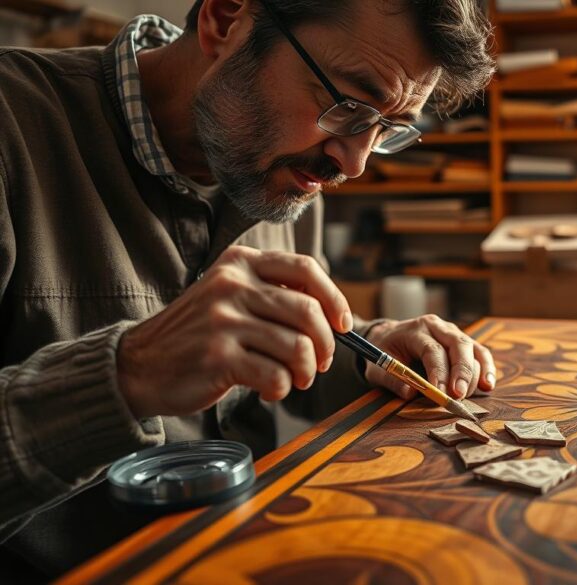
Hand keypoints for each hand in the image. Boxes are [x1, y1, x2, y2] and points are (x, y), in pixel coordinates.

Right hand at [117, 246, 351, 417]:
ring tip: (295, 379)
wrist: (140, 366)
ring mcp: (223, 320)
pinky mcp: (218, 356)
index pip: (305, 268)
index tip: (342, 324)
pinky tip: (269, 389)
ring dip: (306, 371)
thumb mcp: (230, 296)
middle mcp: (232, 285)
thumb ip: (273, 295)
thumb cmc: (198, 335)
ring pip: (297, 346)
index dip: (334, 298)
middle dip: (326, 344)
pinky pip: (276, 375)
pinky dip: (282, 388)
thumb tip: (334, 317)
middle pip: (308, 311)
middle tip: (320, 363)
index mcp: (240, 263)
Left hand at [363, 314, 495, 399]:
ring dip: (476, 373)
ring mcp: (452, 332)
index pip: (432, 349)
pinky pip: (480, 352)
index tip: (440, 394)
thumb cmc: (385, 352)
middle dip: (462, 372)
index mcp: (415, 330)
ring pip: (472, 348)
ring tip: (471, 394)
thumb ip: (392, 379)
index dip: (438, 373)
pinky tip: (488, 385)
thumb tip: (411, 393)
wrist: (389, 336)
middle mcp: (437, 326)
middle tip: (459, 395)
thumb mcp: (378, 366)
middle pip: (458, 344)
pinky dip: (487, 368)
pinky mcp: (462, 342)